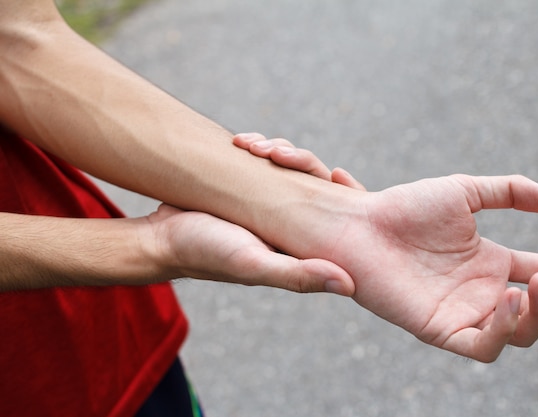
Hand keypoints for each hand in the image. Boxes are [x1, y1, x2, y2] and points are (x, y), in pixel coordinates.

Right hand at [147, 133, 363, 295]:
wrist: (159, 238)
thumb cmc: (206, 254)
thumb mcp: (253, 265)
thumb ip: (298, 276)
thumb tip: (351, 286)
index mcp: (299, 245)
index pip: (341, 216)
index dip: (348, 193)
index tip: (336, 171)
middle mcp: (288, 225)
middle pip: (316, 183)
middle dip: (302, 159)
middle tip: (276, 152)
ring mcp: (268, 206)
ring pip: (290, 167)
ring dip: (277, 148)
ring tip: (249, 144)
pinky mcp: (248, 190)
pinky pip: (265, 162)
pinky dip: (258, 148)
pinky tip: (242, 141)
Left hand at [326, 174, 537, 360]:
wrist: (359, 223)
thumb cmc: (403, 208)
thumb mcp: (465, 192)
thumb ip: (513, 193)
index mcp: (489, 262)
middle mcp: (480, 292)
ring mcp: (462, 313)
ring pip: (521, 333)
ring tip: (537, 281)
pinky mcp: (439, 330)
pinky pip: (483, 346)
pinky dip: (504, 329)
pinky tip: (507, 297)